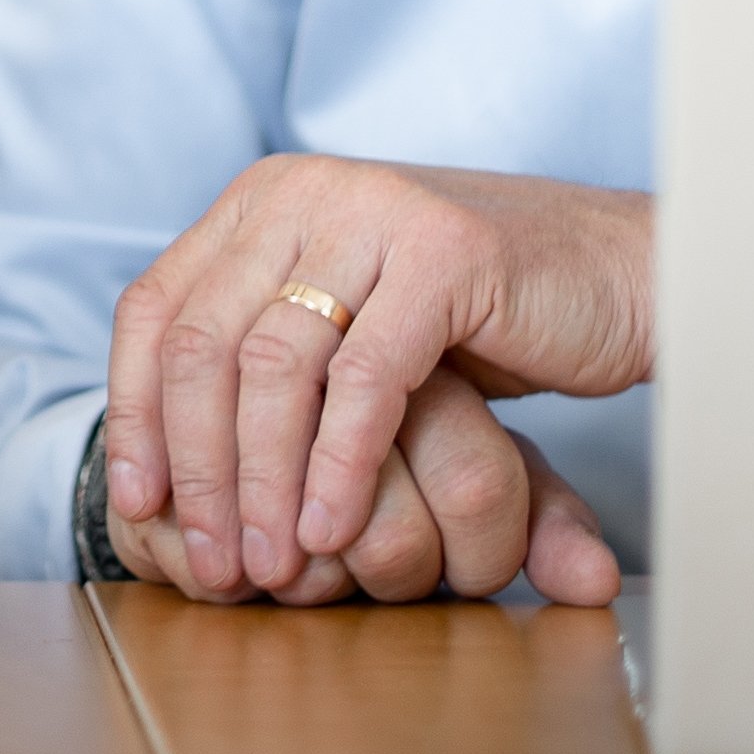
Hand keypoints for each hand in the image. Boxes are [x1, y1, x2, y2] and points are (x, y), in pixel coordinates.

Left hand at [101, 157, 645, 605]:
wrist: (617, 273)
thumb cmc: (480, 311)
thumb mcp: (350, 314)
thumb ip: (268, 346)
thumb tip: (170, 455)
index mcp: (264, 200)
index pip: (155, 308)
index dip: (136, 413)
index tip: (138, 503)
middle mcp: (303, 192)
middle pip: (202, 343)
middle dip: (196, 467)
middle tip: (209, 560)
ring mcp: (372, 214)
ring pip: (274, 364)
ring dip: (260, 479)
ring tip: (269, 562)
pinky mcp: (444, 255)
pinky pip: (365, 379)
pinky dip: (338, 465)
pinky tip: (329, 526)